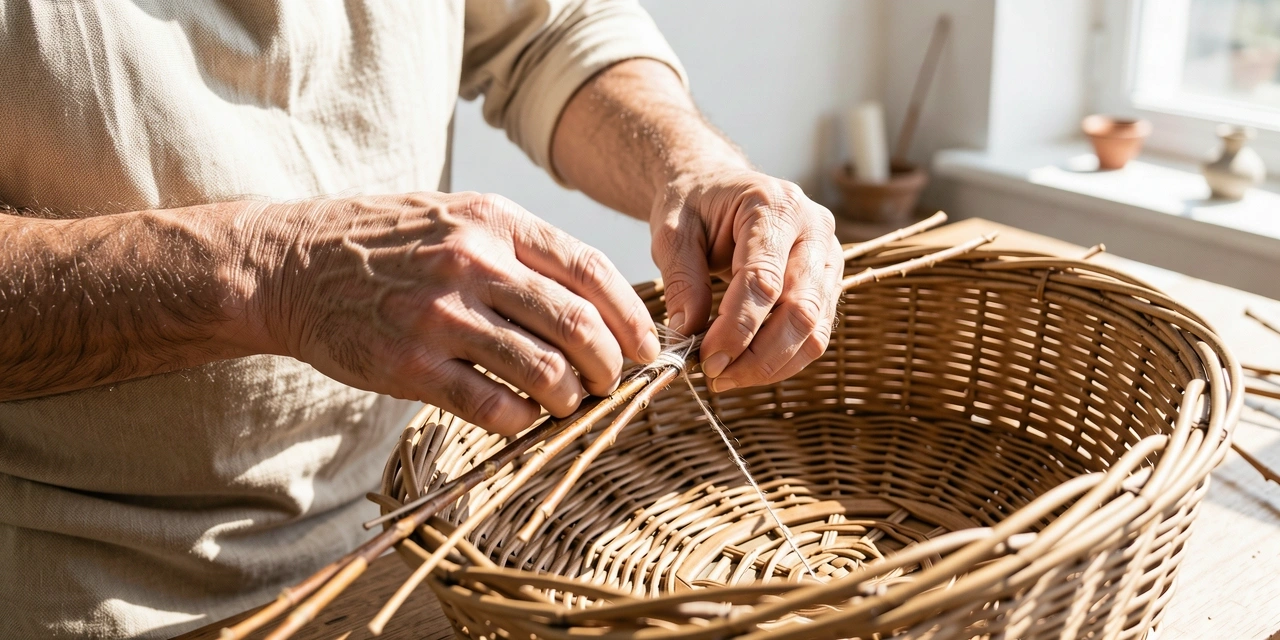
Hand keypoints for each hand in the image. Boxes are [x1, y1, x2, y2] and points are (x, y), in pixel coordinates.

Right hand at [237, 192, 659, 435]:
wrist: (290, 265)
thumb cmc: (384, 244)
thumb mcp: (456, 216)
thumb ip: (520, 249)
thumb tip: (595, 297)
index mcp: (493, 222)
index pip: (591, 271)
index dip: (630, 317)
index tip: (643, 347)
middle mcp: (472, 263)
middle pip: (578, 325)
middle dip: (609, 365)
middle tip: (609, 382)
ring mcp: (440, 316)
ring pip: (544, 371)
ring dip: (570, 399)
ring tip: (568, 403)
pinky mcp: (410, 365)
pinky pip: (492, 406)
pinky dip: (522, 421)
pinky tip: (522, 418)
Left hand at [650, 168, 842, 391]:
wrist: (715, 186)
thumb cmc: (694, 205)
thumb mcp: (672, 231)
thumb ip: (680, 279)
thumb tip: (688, 333)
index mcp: (774, 205)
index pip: (764, 279)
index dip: (737, 327)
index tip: (707, 359)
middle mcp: (814, 228)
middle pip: (800, 308)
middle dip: (759, 354)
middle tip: (716, 376)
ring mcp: (828, 256)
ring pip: (815, 328)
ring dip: (772, 364)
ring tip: (726, 377)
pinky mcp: (827, 281)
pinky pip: (816, 332)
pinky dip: (783, 359)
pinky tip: (747, 367)